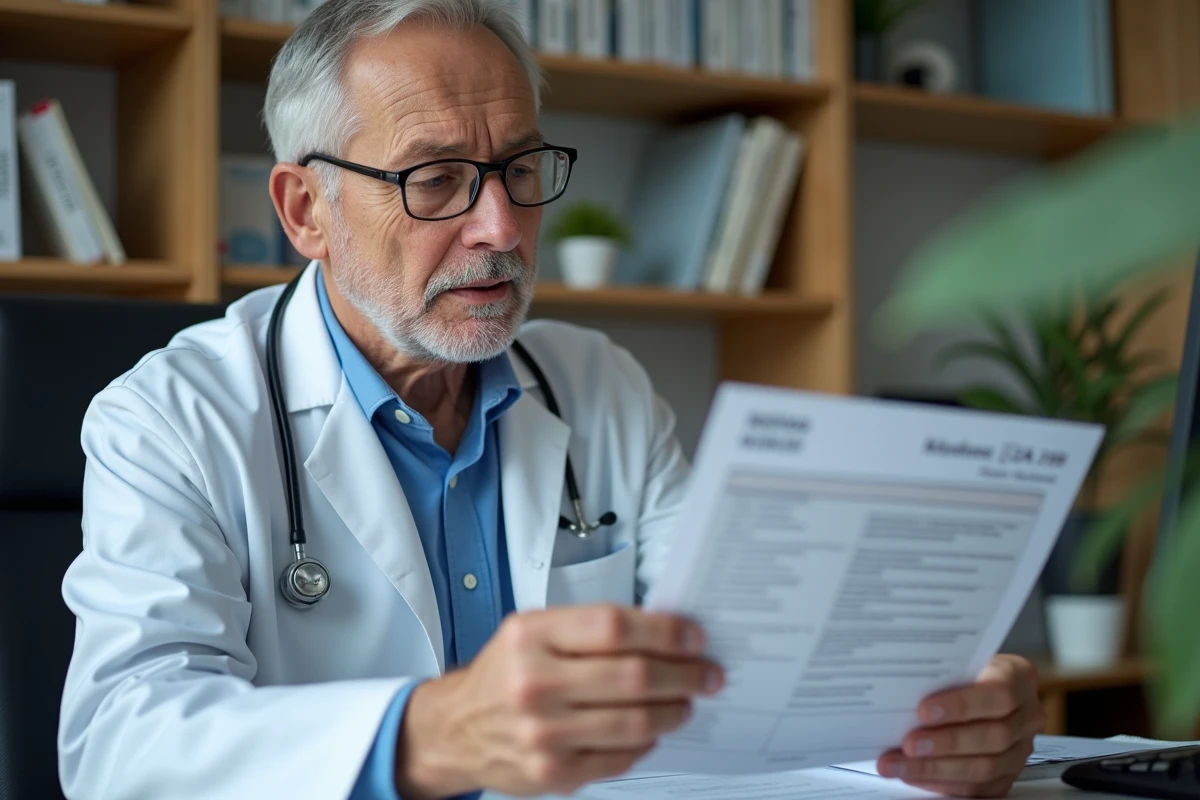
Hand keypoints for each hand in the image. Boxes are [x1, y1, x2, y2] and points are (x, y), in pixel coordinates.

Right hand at [395, 605, 723, 797]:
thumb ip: (589, 628)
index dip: (664, 632)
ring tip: (685, 703)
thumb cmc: (504, 673)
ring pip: (635, 723)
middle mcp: (534, 683)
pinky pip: (620, 758)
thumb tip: (662, 632)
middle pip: (634, 677)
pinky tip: (652, 731)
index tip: (693, 638)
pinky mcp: (553, 772)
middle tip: (706, 674)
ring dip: (674, 712)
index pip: (614, 627)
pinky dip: (646, 744)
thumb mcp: (532, 631)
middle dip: (684, 675)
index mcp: (530, 636)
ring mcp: (543, 733)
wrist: (457, 728)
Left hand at [877, 655, 1044, 797]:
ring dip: (936, 769)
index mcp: (1019, 678)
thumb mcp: (957, 660)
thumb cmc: (962, 669)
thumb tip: (902, 690)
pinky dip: (942, 783)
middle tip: (908, 745)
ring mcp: (1020, 749)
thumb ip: (941, 674)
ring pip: (985, 768)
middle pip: (993, 736)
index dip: (962, 705)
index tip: (923, 710)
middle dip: (946, 743)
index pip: (998, 694)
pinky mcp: (1007, 775)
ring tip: (899, 765)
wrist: (979, 684)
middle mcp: (1027, 716)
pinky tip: (913, 776)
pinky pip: (978, 787)